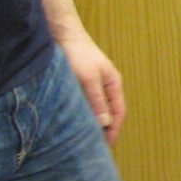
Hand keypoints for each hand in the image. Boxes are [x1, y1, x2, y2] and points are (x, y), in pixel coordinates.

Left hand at [57, 30, 125, 144]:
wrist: (62, 34)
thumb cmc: (77, 54)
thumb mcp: (88, 79)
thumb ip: (96, 100)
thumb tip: (105, 123)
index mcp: (113, 84)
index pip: (119, 113)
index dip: (114, 130)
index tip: (106, 146)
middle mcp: (105, 86)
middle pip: (109, 113)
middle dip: (105, 130)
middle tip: (95, 147)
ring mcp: (93, 84)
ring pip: (96, 109)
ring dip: (92, 122)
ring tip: (84, 138)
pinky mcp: (80, 83)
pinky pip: (84, 103)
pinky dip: (82, 114)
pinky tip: (73, 121)